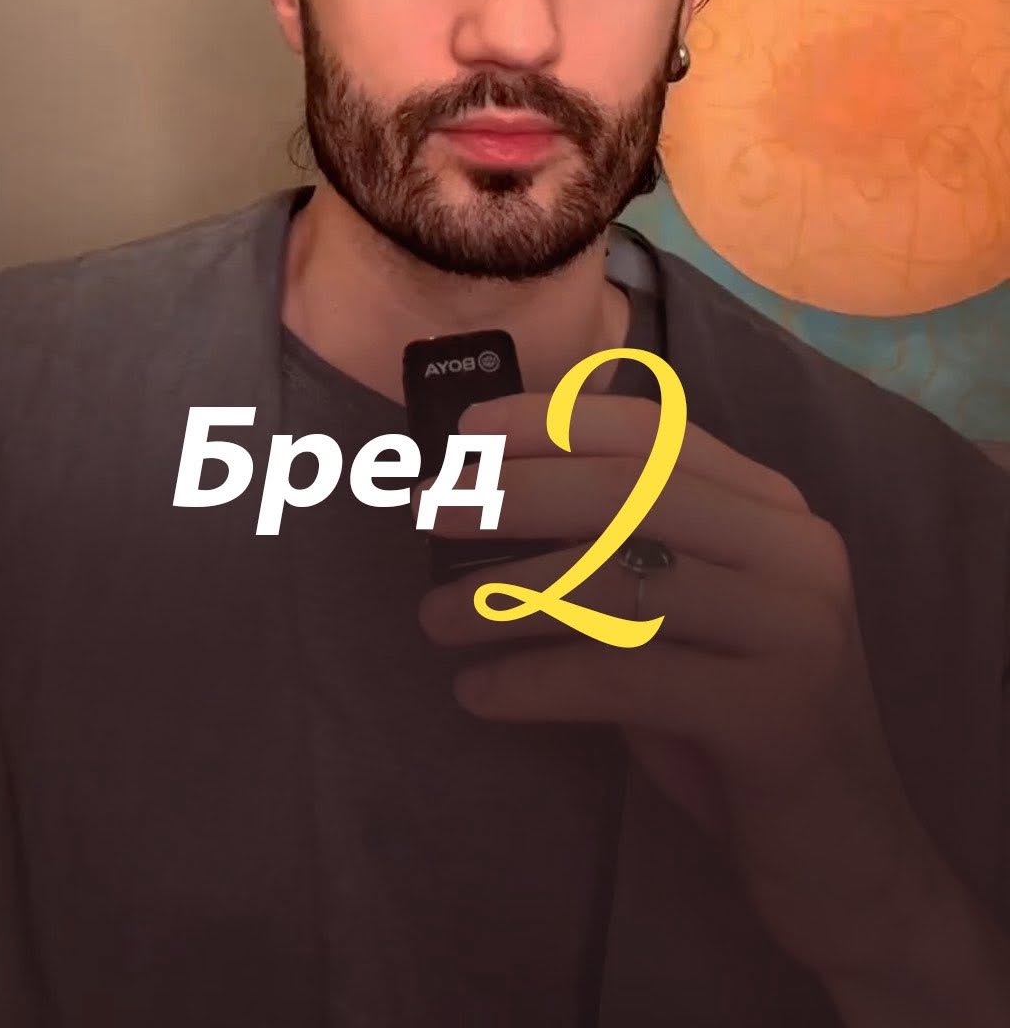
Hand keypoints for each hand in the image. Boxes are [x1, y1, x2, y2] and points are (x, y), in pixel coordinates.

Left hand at [416, 391, 948, 983]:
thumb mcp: (687, 615)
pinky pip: (624, 676)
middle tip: (431, 513)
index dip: (553, 422)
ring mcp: (793, 625)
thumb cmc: (737, 719)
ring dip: (506, 594)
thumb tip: (486, 497)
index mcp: (773, 506)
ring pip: (620, 581)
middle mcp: (795, 547)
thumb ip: (622, 551)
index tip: (467, 431)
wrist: (845, 854)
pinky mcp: (775, 711)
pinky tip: (478, 693)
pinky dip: (535, 681)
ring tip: (435, 616)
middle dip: (516, 493)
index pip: (653, 431)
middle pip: (629, 490)